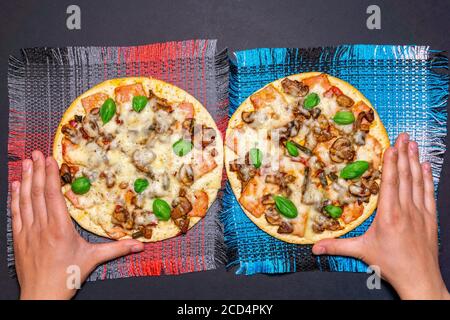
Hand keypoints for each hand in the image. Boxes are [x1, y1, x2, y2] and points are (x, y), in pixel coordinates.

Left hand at [11, 150, 143, 299]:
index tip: (50, 159)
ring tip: (26, 162)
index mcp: (60, 228)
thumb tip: (140, 244)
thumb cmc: (67, 276)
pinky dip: (15, 197)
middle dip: (38, 171)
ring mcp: (28, 231)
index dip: (51, 175)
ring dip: (26, 179)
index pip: (53, 196)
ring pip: (25, 200)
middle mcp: (42, 226)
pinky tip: (15, 186)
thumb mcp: (93, 260)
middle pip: (38, 193)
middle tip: (36, 152)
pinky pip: (16, 212)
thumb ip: (117, 248)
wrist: (42, 295)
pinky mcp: (19, 238)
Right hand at [313, 133, 449, 299]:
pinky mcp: (430, 218)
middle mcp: (406, 210)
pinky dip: (427, 178)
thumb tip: (314, 247)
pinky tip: (426, 166)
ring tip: (414, 145)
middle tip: (404, 136)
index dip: (391, 163)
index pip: (390, 183)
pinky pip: (429, 193)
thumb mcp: (362, 252)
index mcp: (389, 215)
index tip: (392, 146)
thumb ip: (337, 246)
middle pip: (405, 177)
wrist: (419, 278)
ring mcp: (420, 213)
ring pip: (418, 182)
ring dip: (415, 161)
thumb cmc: (391, 264)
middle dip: (404, 154)